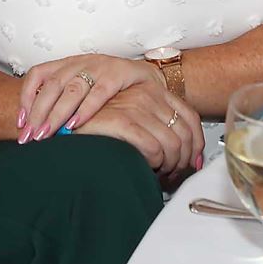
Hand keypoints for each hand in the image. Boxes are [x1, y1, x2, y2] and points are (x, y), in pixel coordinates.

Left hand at [17, 53, 162, 140]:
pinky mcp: (119, 73)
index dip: (26, 96)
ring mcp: (100, 66)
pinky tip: (75, 125)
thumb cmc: (111, 88)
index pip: (38, 74)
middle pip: (52, 85)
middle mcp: (80, 62)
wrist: (146, 76)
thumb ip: (63, 102)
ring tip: (46, 133)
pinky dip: (86, 108)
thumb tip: (35, 126)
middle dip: (38, 112)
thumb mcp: (83, 90)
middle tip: (29, 136)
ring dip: (57, 113)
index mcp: (67, 64)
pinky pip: (100, 91)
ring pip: (72, 88)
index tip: (21, 121)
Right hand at [74, 85, 203, 177]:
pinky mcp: (122, 120)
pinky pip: (154, 149)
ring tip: (157, 173)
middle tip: (172, 174)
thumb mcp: (135, 119)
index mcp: (152, 89)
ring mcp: (134, 105)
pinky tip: (145, 167)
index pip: (191, 117)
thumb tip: (189, 159)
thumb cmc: (98, 125)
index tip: (193, 162)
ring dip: (169, 166)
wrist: (65, 123)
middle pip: (185, 134)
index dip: (197, 145)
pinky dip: (154, 164)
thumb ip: (159, 129)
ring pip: (172, 144)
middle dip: (183, 162)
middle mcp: (146, 94)